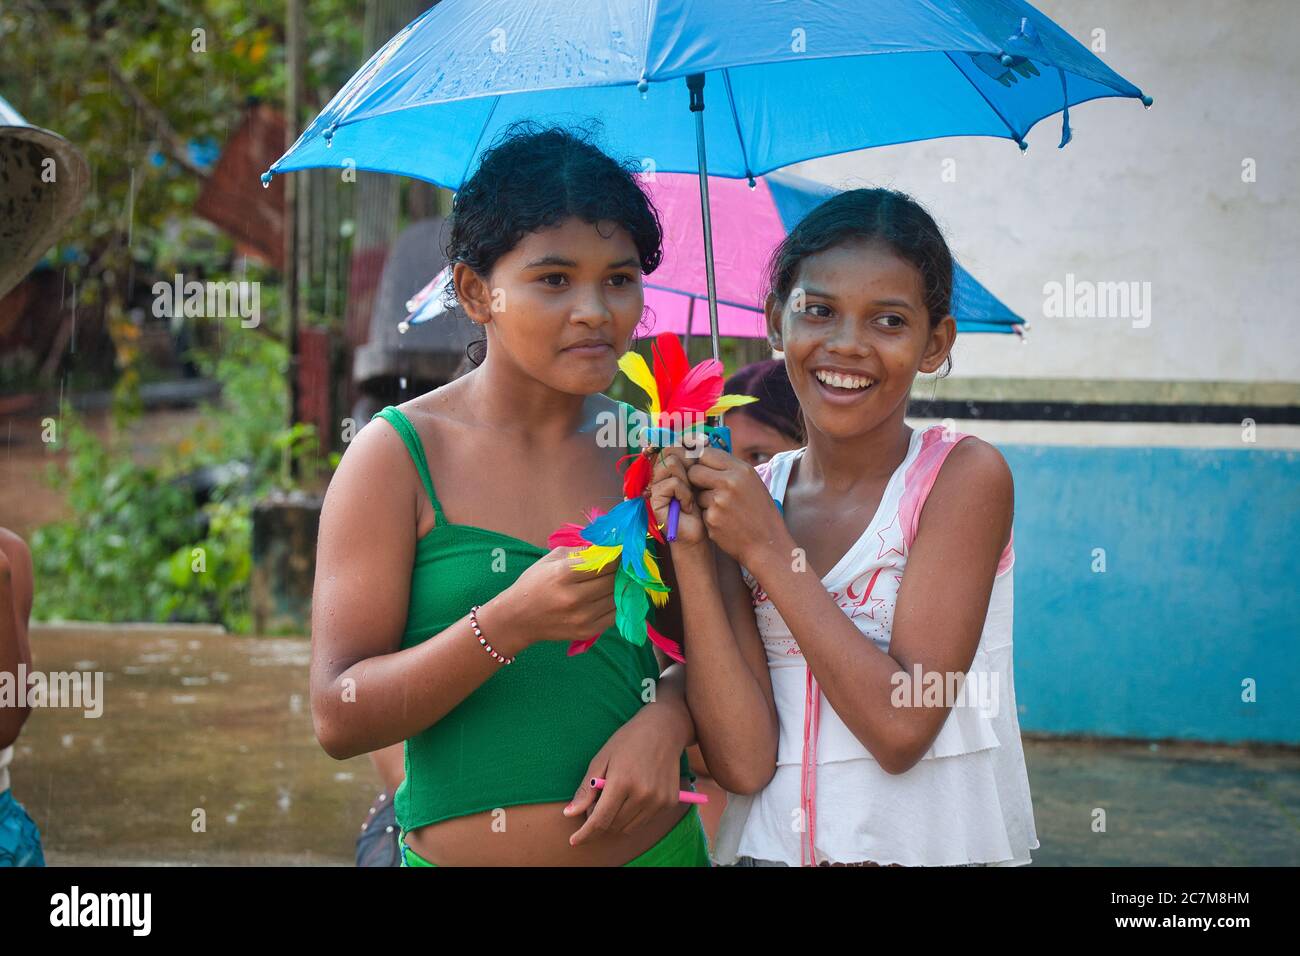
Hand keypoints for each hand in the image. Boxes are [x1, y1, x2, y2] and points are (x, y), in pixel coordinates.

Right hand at [489, 546, 616, 649]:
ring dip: (621, 586)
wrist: (517, 619)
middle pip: (612, 579)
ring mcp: (582, 617)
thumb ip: (580, 551)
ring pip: (616, 597)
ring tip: (620, 578)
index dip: (617, 555)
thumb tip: (607, 547)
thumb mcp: (551, 559)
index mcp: (564, 574)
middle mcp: (574, 597)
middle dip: (621, 570)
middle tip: (625, 564)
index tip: (623, 551)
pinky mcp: (587, 631)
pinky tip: (612, 595)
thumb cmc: (533, 584)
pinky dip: (617, 603)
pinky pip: (614, 615)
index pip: (603, 562)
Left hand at [563, 703, 688, 845]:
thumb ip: (586, 789)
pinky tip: (633, 794)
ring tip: (616, 796)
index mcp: (622, 781)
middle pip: (613, 826)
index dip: (585, 834)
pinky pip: (644, 821)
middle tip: (597, 801)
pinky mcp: (669, 802)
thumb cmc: (627, 741)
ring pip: (628, 827)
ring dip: (616, 820)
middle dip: (599, 820)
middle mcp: (643, 794)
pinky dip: (633, 815)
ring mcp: (658, 800)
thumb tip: (569, 813)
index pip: (600, 820)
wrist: (664, 729)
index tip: (575, 840)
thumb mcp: (601, 759)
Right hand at [647, 445, 707, 547]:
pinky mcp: (654, 499)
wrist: (700, 532)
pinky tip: (688, 505)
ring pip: (671, 464)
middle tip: (698, 478)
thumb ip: (699, 459)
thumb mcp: (703, 478)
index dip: (687, 439)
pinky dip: (684, 493)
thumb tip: (702, 439)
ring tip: (693, 495)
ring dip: (688, 479)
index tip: (704, 441)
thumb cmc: (704, 506)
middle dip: (689, 459)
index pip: (673, 442)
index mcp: (671, 465)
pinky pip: (672, 483)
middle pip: (670, 449)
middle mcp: (660, 472)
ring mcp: (656, 484)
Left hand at [687, 446, 788, 566]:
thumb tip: (704, 456)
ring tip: (724, 510)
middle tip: (705, 489)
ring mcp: (719, 501)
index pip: (707, 454)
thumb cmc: (760, 512)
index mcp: (742, 470)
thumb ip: (731, 469)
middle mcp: (730, 482)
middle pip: (694, 471)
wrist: (767, 544)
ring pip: (695, 493)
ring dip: (703, 500)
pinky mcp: (712, 518)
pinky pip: (700, 511)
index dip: (701, 462)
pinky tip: (724, 522)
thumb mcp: (752, 483)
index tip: (702, 469)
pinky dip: (708, 516)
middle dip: (696, 480)